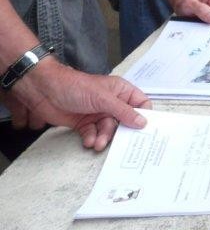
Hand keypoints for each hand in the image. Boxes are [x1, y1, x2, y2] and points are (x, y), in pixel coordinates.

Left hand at [2, 59, 149, 151]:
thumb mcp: (103, 98)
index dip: (143, 115)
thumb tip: (142, 122)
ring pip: (108, 130)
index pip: (140, 103)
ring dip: (104, 137)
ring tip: (98, 144)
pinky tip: (88, 141)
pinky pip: (93, 134)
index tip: (144, 129)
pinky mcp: (84, 123)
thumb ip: (123, 111)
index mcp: (120, 91)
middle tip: (123, 143)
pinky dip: (91, 138)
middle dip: (121, 132)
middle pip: (124, 121)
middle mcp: (111, 102)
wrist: (45, 91)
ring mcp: (97, 113)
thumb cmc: (76, 87)